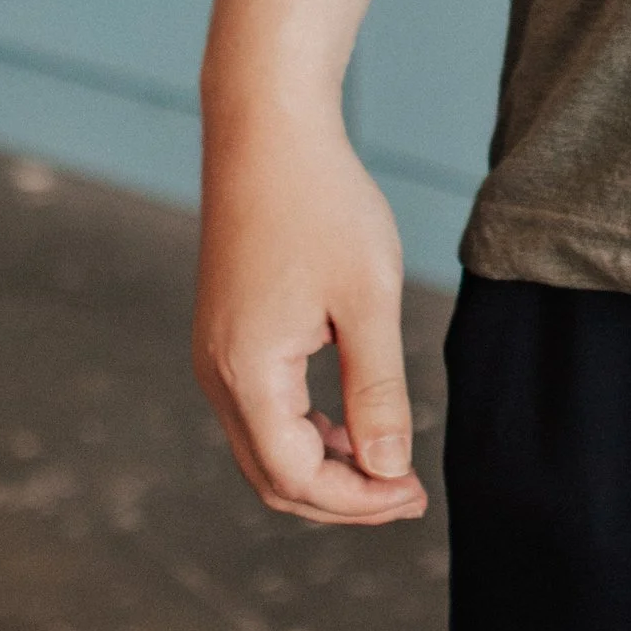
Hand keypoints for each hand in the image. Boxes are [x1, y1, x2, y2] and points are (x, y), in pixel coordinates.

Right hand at [192, 109, 427, 525]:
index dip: (358, 501)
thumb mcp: (367, 299)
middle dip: (341, 498)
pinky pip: (262, 410)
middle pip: (273, 477)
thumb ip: (377, 391)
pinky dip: (307, 431)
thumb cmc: (321, 204)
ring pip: (265, 448)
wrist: (268, 130)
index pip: (297, 478)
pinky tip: (355, 420)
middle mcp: (218, 375)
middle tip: (407, 494)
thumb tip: (387, 469)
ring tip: (389, 463)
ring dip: (325, 467)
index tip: (414, 494)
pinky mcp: (227, 334)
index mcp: (248, 374)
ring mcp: (216, 355)